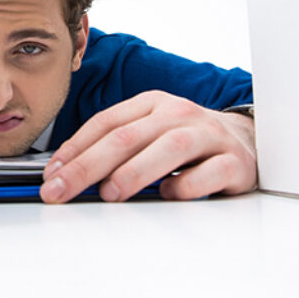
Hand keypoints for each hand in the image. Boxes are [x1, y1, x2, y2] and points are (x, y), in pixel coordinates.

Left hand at [39, 90, 256, 202]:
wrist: (246, 140)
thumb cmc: (187, 140)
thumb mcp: (149, 132)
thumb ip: (116, 147)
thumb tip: (68, 174)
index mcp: (152, 103)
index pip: (106, 123)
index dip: (75, 148)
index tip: (51, 174)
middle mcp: (178, 114)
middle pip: (127, 136)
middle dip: (88, 165)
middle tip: (62, 190)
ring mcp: (208, 135)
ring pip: (169, 148)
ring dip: (135, 171)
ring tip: (110, 193)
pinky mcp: (234, 161)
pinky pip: (210, 172)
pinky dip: (187, 185)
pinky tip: (170, 196)